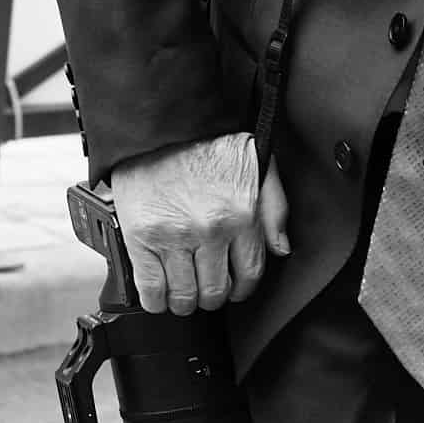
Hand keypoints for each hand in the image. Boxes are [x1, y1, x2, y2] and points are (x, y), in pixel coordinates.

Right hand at [109, 133, 290, 314]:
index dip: (241, 288)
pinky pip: (150, 287)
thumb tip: (281, 248)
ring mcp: (174, 236)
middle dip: (211, 296)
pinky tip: (158, 296)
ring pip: (184, 295)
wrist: (163, 121)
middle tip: (205, 289)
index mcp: (242, 215)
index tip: (233, 287)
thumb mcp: (259, 166)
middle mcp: (211, 230)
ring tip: (182, 293)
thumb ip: (276, 209)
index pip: (249, 274)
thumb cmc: (210, 141)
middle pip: (215, 291)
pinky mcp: (142, 236)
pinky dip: (155, 300)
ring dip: (184, 301)